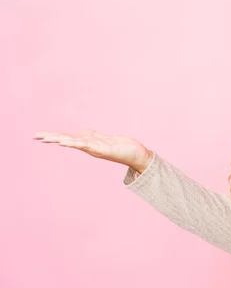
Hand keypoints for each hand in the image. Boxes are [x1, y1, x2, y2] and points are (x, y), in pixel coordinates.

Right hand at [33, 129, 152, 172]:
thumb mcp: (104, 139)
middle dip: (52, 138)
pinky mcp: (103, 149)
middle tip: (35, 136)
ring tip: (47, 138)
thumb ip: (93, 136)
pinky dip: (76, 143)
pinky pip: (87, 145)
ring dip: (60, 140)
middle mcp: (89, 147)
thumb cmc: (122, 147)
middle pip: (67, 140)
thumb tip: (81, 132)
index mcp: (88, 143)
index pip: (68, 138)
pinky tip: (66, 142)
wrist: (137, 155)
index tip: (39, 135)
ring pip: (74, 143)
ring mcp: (95, 148)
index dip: (54, 136)